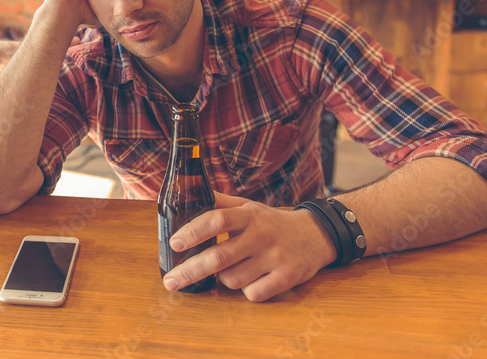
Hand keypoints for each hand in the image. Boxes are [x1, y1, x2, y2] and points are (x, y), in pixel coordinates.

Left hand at [162, 192, 335, 301]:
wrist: (315, 235)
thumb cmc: (271, 222)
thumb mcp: (248, 206)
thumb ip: (220, 203)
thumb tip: (189, 192)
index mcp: (249, 215)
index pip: (217, 220)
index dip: (193, 231)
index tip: (174, 243)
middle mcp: (261, 235)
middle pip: (220, 256)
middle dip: (190, 270)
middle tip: (170, 281)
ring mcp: (275, 257)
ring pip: (232, 279)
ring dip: (223, 279)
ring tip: (230, 270)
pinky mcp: (287, 277)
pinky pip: (253, 293)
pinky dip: (245, 290)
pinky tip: (251, 280)